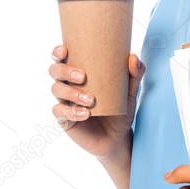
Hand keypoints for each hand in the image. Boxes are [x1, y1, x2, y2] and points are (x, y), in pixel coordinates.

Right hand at [49, 44, 144, 159]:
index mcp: (79, 73)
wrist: (117, 138)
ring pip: (56, 90)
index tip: (64, 50)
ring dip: (71, 93)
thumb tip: (133, 57)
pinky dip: (72, 112)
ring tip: (91, 100)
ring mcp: (64, 102)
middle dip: (65, 70)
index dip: (57, 52)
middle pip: (55, 71)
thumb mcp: (130, 92)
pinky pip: (60, 112)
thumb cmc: (120, 109)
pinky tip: (85, 114)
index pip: (61, 58)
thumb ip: (134, 74)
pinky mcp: (64, 119)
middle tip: (83, 77)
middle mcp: (68, 85)